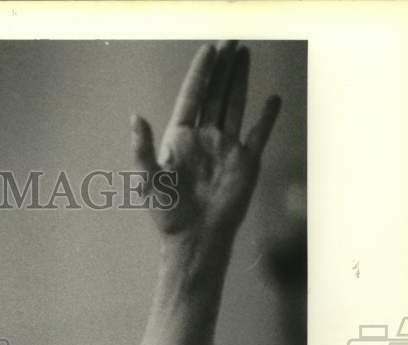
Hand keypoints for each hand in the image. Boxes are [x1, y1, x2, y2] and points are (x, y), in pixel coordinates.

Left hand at [132, 41, 280, 248]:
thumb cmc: (167, 213)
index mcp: (179, 139)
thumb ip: (141, 149)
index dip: (200, 73)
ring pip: (234, 105)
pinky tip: (272, 99)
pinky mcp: (246, 162)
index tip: (208, 50)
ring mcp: (225, 148)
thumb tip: (135, 117)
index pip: (192, 97)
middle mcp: (203, 139)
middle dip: (222, 68)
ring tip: (245, 55)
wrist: (195, 238)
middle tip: (230, 42)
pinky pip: (258, 133)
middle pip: (214, 94)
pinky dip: (266, 117)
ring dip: (240, 81)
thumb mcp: (146, 180)